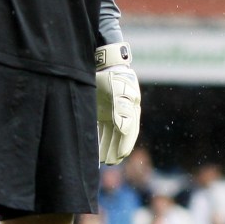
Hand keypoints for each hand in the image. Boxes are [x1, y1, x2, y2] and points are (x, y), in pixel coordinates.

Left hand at [95, 42, 140, 164]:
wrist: (103, 61)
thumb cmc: (112, 76)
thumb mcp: (118, 92)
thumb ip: (122, 109)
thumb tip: (124, 129)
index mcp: (131, 108)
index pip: (129, 131)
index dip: (125, 145)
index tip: (120, 157)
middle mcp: (122, 111)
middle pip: (120, 134)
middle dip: (115, 148)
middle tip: (111, 162)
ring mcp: (111, 110)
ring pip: (110, 132)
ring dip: (107, 144)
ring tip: (102, 159)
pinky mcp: (101, 108)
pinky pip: (100, 126)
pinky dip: (98, 136)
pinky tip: (93, 145)